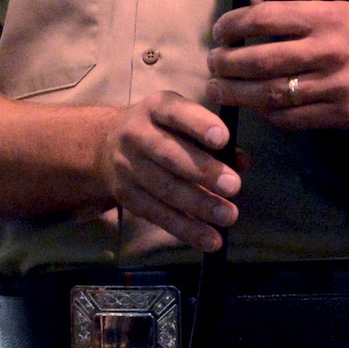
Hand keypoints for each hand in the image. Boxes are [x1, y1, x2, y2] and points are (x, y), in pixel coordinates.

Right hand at [95, 92, 237, 252]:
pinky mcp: (126, 196)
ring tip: (228, 216)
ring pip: (164, 188)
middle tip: (234, 187)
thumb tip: (242, 162)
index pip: (176, 113)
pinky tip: (210, 239)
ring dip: (199, 205)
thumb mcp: (185, 121)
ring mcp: (128, 166)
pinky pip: (157, 214)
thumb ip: (215, 139)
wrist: (106, 145)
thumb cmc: (163, 130)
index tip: (223, 139)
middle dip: (203, 172)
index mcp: (156, 108)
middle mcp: (136, 134)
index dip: (199, 125)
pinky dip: (186, 229)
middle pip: (169, 154)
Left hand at [208, 0, 348, 129]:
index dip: (232, 26)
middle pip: (259, 60)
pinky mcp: (342, 115)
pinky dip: (267, 114)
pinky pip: (292, 119)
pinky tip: (257, 107)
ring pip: (270, 94)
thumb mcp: (339, 11)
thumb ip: (296, 17)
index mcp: (326, 18)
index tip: (219, 33)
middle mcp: (329, 50)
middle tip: (212, 65)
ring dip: (237, 93)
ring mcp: (336, 86)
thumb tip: (248, 15)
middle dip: (225, 64)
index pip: (263, 19)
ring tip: (219, 89)